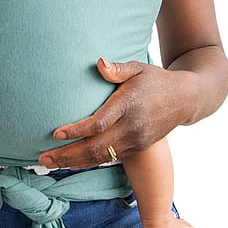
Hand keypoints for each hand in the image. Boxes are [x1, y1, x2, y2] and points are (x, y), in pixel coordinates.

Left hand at [38, 58, 191, 169]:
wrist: (186, 99)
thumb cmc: (155, 79)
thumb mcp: (138, 67)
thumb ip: (118, 68)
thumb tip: (99, 63)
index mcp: (129, 105)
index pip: (99, 123)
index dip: (76, 130)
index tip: (55, 133)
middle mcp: (132, 127)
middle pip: (95, 148)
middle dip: (67, 155)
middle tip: (42, 158)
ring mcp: (135, 141)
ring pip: (100, 158)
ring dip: (73, 163)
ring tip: (49, 164)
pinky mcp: (137, 148)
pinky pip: (109, 159)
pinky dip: (87, 163)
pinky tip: (70, 162)